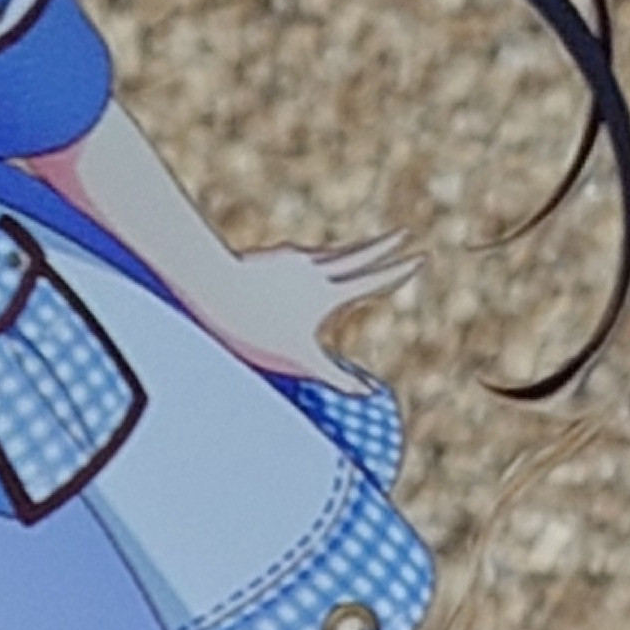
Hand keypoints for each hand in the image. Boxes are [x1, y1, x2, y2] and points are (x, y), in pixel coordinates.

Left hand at [183, 229, 417, 386]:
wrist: (210, 290)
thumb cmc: (252, 331)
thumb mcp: (299, 361)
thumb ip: (335, 379)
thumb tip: (369, 395)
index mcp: (327, 294)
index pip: (372, 280)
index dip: (398, 270)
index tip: (420, 256)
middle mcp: (313, 269)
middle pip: (357, 255)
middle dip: (384, 246)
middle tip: (405, 233)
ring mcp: (289, 260)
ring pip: (328, 254)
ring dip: (349, 250)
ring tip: (359, 248)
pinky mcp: (267, 259)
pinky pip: (298, 258)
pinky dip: (311, 259)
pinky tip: (301, 262)